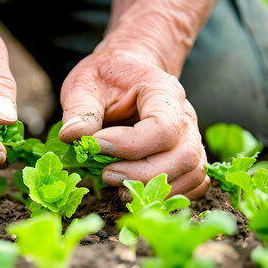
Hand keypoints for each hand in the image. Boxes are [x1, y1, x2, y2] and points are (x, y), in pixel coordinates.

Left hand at [58, 49, 208, 198]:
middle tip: (105, 173)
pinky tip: (137, 190)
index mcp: (162, 91)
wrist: (127, 73)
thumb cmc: (106, 78)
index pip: (162, 127)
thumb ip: (79, 109)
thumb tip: (72, 136)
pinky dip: (169, 194)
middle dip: (141, 174)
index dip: (129, 146)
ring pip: (192, 173)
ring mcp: (191, 137)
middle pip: (183, 156)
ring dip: (154, 188)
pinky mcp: (189, 156)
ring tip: (118, 186)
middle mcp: (185, 115)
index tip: (97, 145)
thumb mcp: (84, 84)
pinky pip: (195, 183)